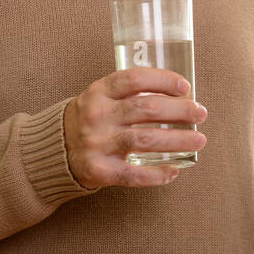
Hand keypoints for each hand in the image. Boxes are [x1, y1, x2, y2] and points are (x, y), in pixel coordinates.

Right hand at [62, 67, 207, 188]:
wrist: (53, 152)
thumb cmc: (90, 120)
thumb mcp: (100, 98)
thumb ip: (129, 94)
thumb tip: (178, 96)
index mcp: (98, 92)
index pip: (134, 79)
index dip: (163, 80)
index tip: (185, 86)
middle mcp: (97, 116)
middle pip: (146, 109)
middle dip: (180, 110)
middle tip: (200, 113)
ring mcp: (97, 144)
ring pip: (145, 140)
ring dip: (177, 140)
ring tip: (198, 140)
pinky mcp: (98, 170)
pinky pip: (133, 174)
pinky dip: (157, 174)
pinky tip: (175, 171)